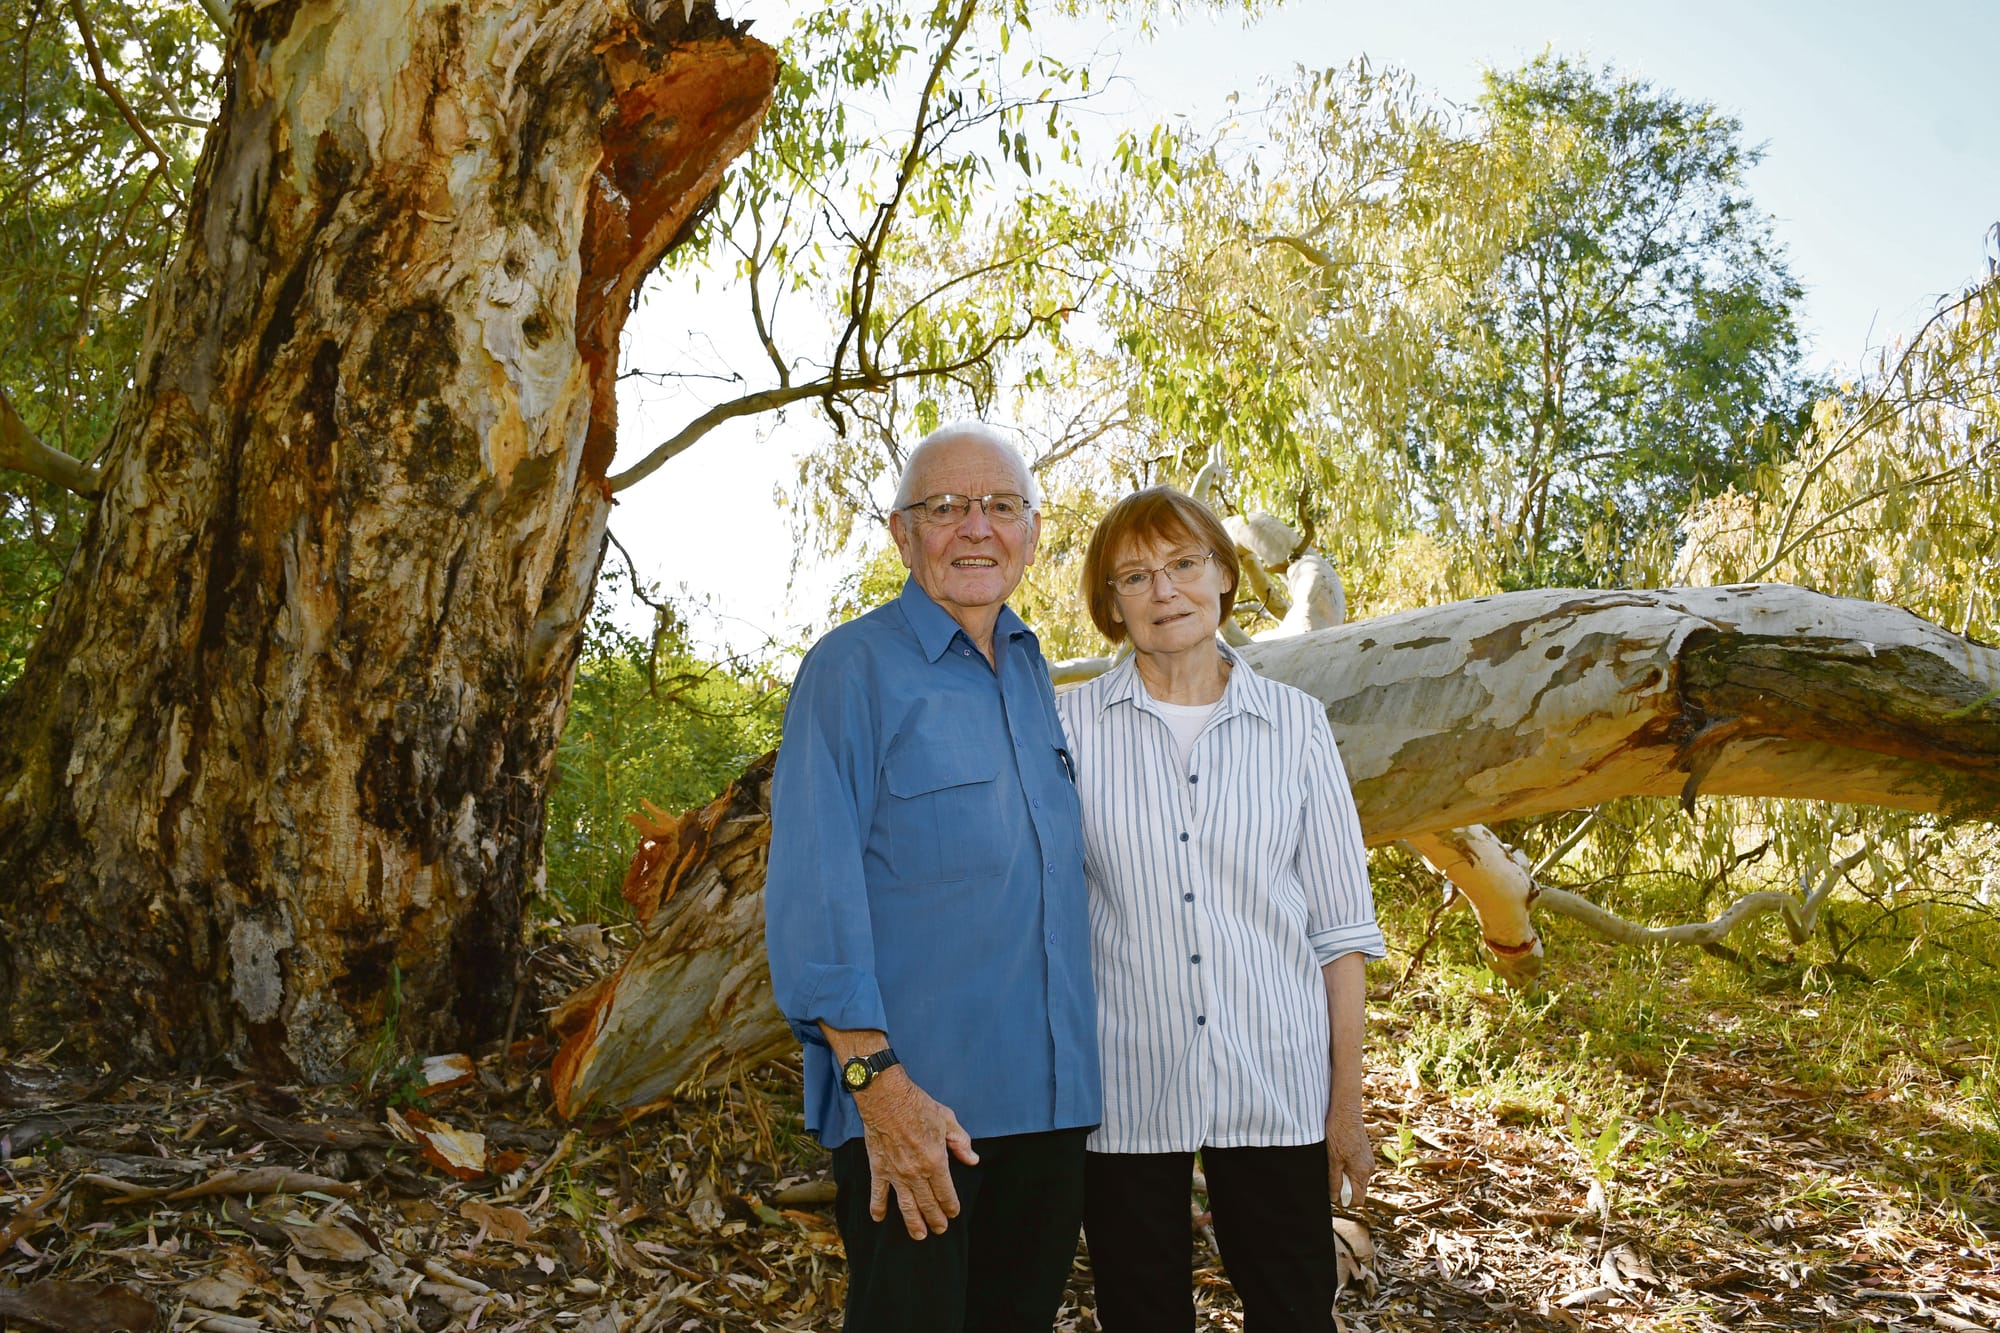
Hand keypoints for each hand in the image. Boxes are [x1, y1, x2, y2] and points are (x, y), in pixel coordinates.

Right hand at [854, 1070, 979, 1239]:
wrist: (886, 1098)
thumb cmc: (918, 1105)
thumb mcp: (947, 1120)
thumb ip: (961, 1143)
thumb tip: (972, 1160)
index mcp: (936, 1161)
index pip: (946, 1192)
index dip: (951, 1206)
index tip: (953, 1213)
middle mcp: (916, 1173)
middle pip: (928, 1204)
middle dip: (935, 1219)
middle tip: (940, 1229)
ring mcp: (896, 1173)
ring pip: (906, 1206)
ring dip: (913, 1223)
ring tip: (919, 1236)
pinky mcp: (879, 1168)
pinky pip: (878, 1193)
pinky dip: (877, 1207)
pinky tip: (878, 1218)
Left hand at [1326, 1093, 1371, 1209]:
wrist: (1346, 1109)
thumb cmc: (1338, 1133)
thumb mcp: (1333, 1159)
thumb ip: (1335, 1180)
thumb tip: (1335, 1198)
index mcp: (1362, 1172)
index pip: (1358, 1200)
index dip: (1345, 1202)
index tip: (1332, 1195)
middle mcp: (1368, 1168)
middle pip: (1358, 1190)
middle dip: (1345, 1190)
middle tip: (1330, 1178)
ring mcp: (1368, 1160)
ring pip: (1357, 1178)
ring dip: (1346, 1178)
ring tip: (1333, 1165)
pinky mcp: (1365, 1152)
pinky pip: (1357, 1168)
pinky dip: (1348, 1168)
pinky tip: (1338, 1157)